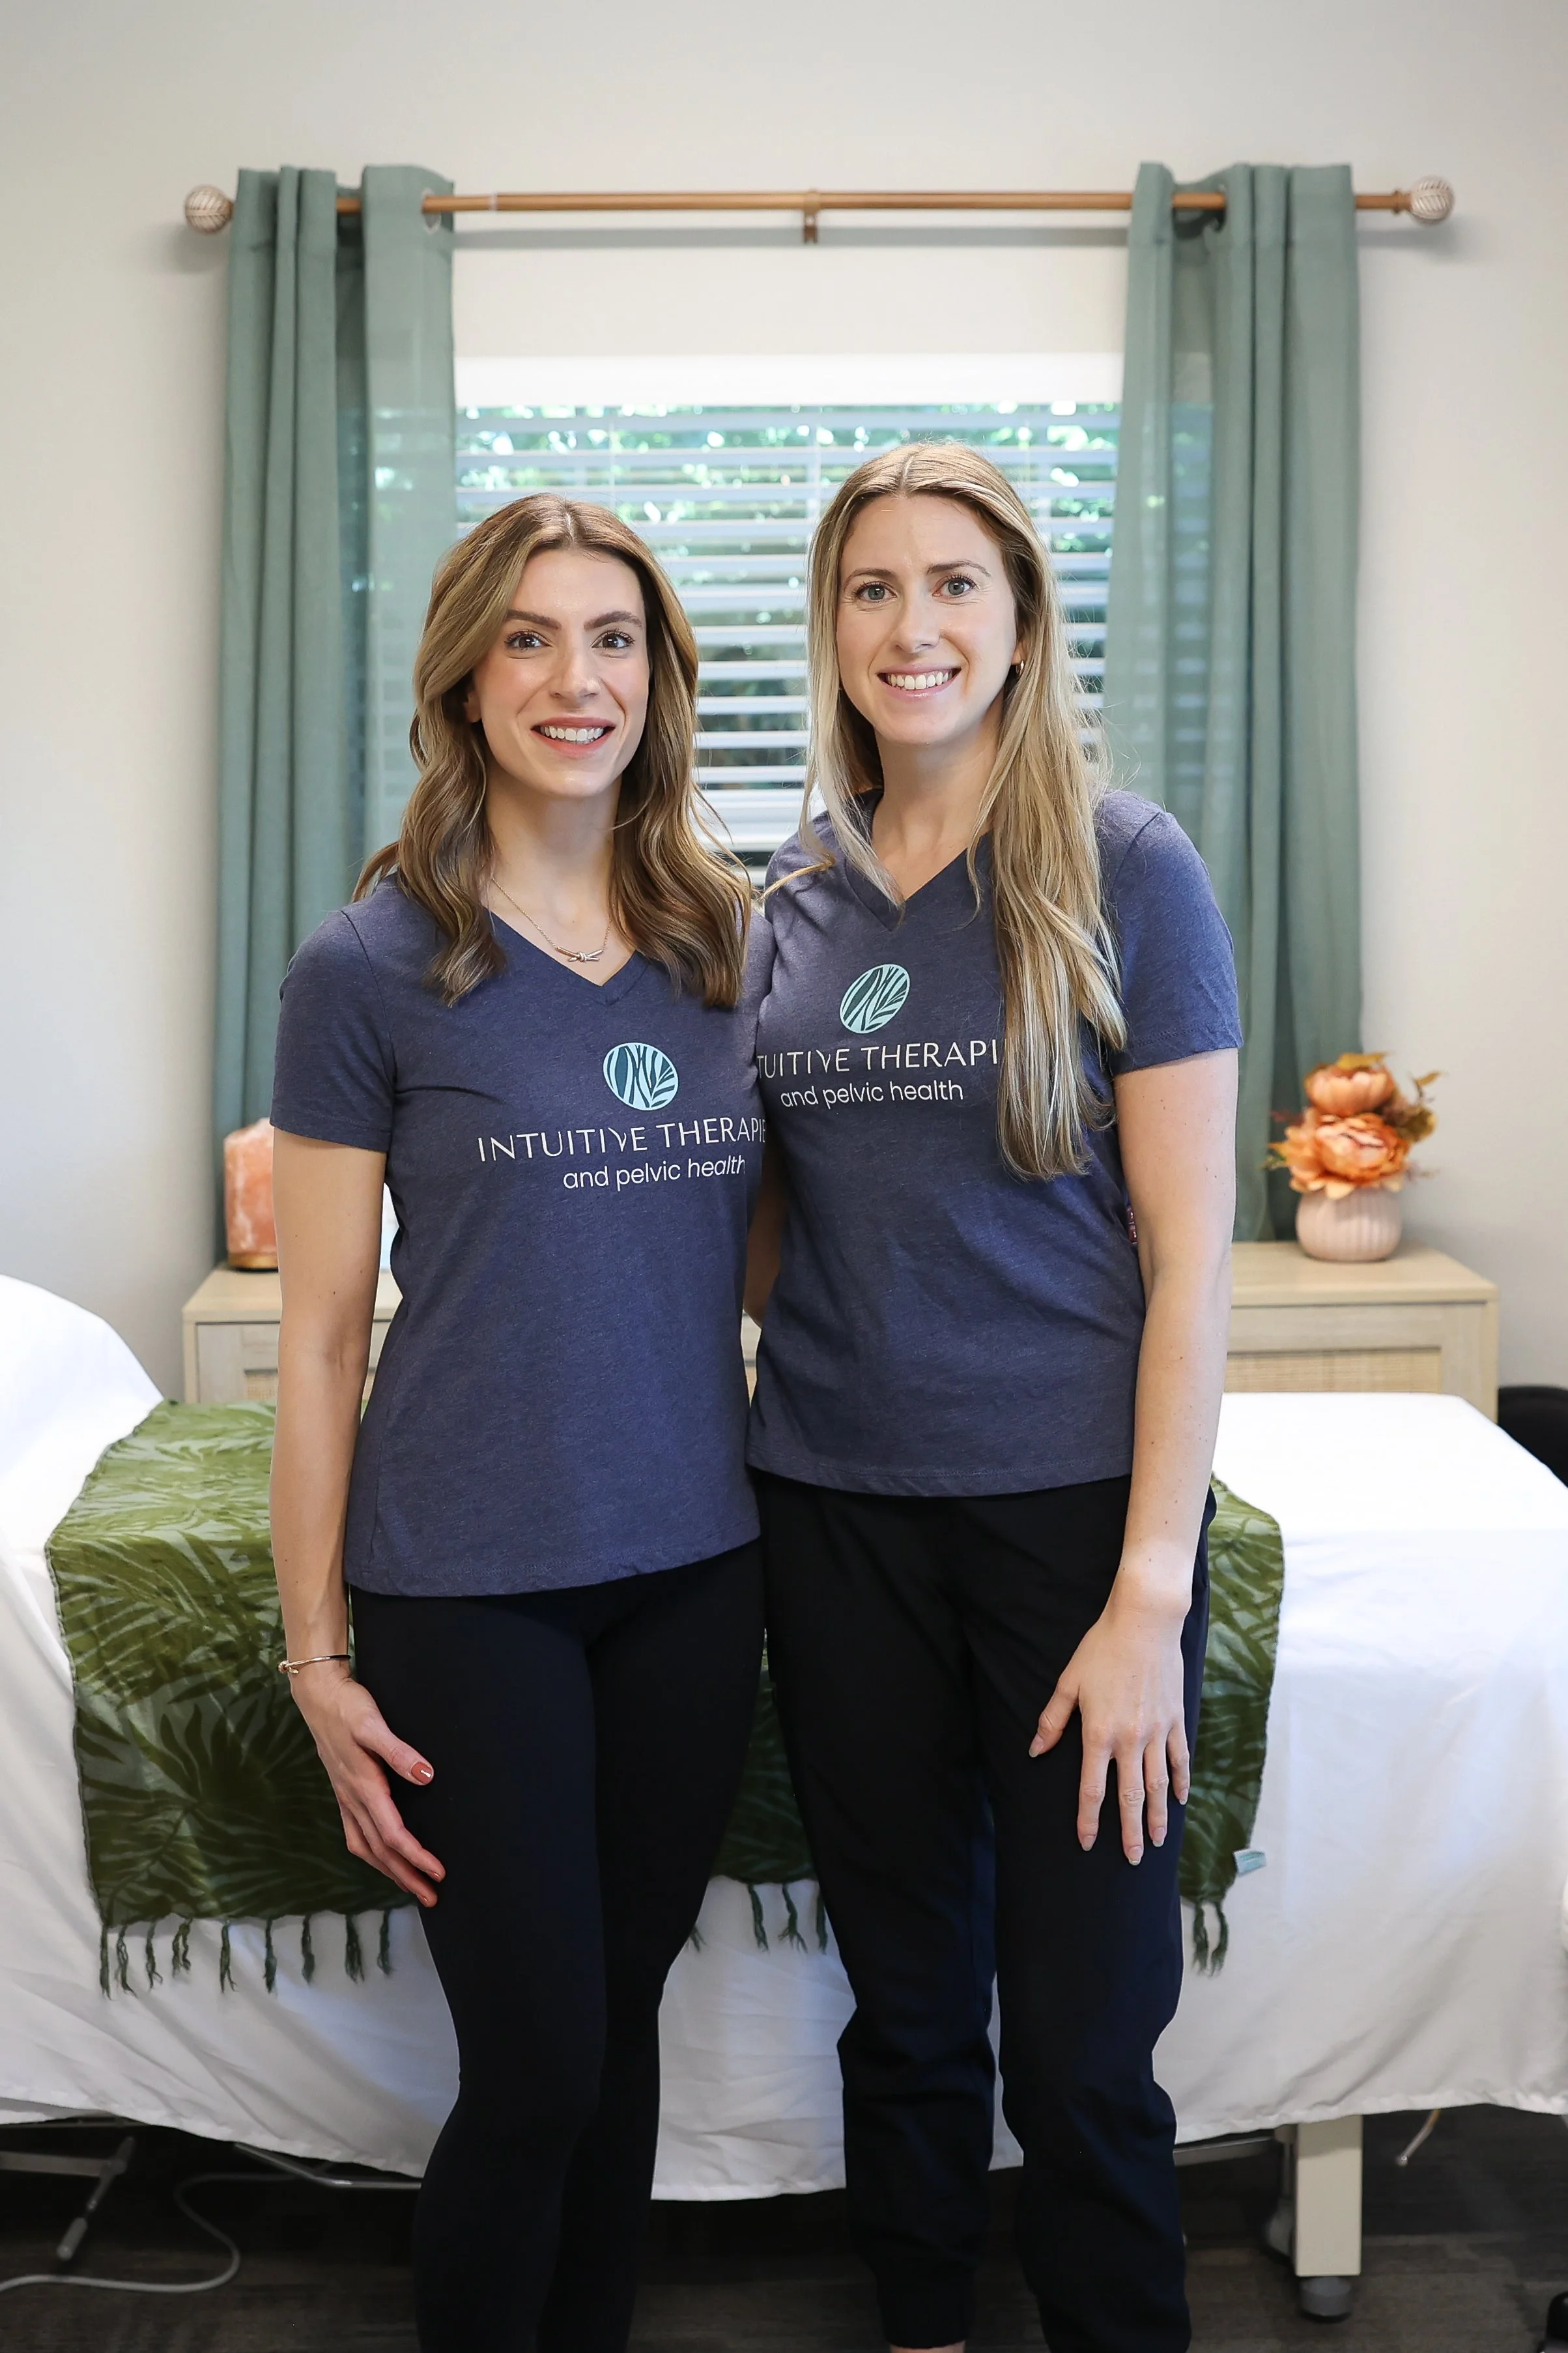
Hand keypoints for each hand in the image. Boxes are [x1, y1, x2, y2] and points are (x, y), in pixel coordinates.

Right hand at [288, 1665, 444, 1904]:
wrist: (318, 1696)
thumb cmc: (349, 1707)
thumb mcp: (374, 1724)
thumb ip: (399, 1752)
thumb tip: (427, 1776)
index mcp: (364, 1786)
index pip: (393, 1834)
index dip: (416, 1856)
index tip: (438, 1874)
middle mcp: (353, 1799)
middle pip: (380, 1851)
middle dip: (406, 1876)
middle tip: (431, 1898)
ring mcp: (345, 1798)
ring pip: (366, 1848)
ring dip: (389, 1870)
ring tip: (411, 1887)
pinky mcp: (343, 1792)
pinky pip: (356, 1835)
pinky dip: (372, 1854)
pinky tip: (381, 1858)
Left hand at [1028, 1594, 1189, 1863]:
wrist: (1145, 1623)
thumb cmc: (1101, 1649)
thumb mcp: (1068, 1682)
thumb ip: (1052, 1720)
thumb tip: (1035, 1751)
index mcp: (1098, 1733)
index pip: (1092, 1788)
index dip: (1088, 1819)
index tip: (1087, 1843)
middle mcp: (1130, 1739)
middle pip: (1130, 1796)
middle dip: (1130, 1831)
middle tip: (1135, 1858)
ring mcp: (1157, 1732)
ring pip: (1159, 1785)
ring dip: (1158, 1816)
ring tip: (1158, 1841)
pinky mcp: (1175, 1720)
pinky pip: (1180, 1759)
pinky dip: (1181, 1782)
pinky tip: (1180, 1800)